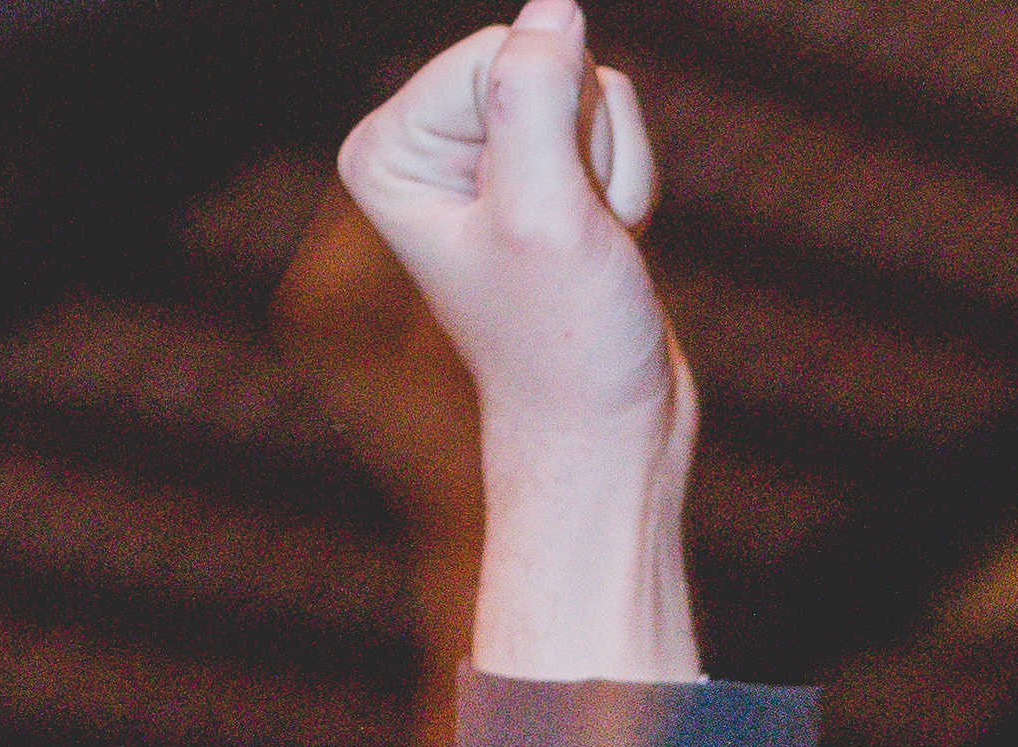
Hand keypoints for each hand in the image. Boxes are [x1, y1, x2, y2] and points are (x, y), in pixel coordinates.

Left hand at [335, 1, 697, 677]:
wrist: (607, 432)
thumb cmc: (566, 345)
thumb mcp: (547, 212)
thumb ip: (538, 96)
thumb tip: (554, 7)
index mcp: (391, 147)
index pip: (501, 53)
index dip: (555, 126)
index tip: (550, 218)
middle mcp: (428, 147)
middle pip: (545, 65)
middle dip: (586, 148)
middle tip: (574, 239)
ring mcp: (487, 163)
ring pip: (589, 95)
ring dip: (612, 173)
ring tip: (589, 250)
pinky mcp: (542, 182)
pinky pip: (611, 131)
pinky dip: (626, 187)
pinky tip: (604, 247)